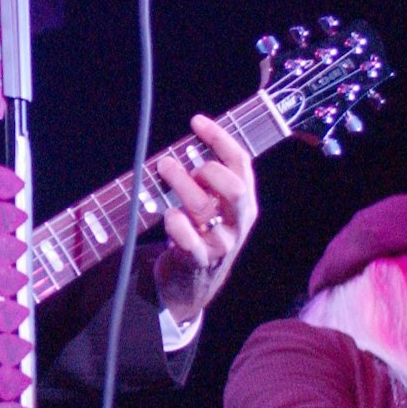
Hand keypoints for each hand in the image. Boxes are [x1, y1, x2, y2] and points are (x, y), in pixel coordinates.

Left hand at [152, 114, 259, 322]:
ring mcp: (220, 243)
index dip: (220, 138)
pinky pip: (188, 240)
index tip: (196, 121)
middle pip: (235, 188)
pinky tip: (168, 216)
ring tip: (162, 169)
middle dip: (208, 170)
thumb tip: (191, 142)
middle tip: (177, 162)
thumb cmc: (201, 234)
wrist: (194, 286)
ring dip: (180, 184)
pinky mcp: (199, 261)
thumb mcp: (213, 206)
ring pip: (204, 209)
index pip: (241, 163)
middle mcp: (237, 221)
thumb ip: (207, 179)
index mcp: (244, 203)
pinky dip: (176, 223)